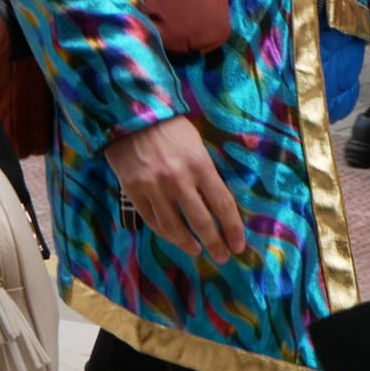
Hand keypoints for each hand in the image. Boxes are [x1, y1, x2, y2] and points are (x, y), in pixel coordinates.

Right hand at [104, 115, 246, 263]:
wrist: (130, 113)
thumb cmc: (169, 126)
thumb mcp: (196, 143)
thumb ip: (205, 171)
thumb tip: (218, 203)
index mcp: (199, 164)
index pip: (222, 204)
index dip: (233, 229)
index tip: (238, 245)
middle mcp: (178, 180)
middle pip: (201, 222)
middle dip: (215, 244)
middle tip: (222, 257)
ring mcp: (154, 188)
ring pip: (174, 228)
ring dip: (188, 244)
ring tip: (196, 251)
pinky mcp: (133, 192)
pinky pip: (152, 221)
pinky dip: (164, 234)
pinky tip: (173, 238)